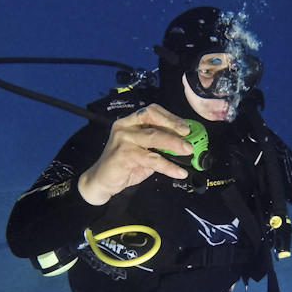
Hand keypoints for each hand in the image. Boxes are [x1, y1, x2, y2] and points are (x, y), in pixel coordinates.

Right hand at [78, 104, 193, 204]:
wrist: (102, 181)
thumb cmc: (125, 165)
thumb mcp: (144, 151)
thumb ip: (160, 145)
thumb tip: (185, 144)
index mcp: (130, 122)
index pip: (151, 111)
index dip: (170, 117)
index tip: (186, 127)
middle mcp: (124, 127)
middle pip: (152, 120)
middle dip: (173, 127)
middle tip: (189, 137)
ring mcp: (122, 140)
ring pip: (152, 137)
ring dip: (173, 143)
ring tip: (188, 151)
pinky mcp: (123, 155)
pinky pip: (150, 159)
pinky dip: (167, 166)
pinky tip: (178, 172)